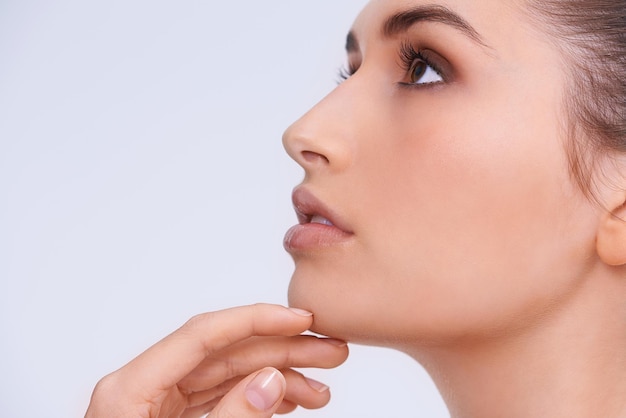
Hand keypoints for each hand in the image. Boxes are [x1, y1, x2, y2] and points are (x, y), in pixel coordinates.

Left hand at [85, 304, 348, 417]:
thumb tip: (271, 380)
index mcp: (131, 389)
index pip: (202, 334)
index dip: (256, 320)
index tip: (300, 321)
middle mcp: (145, 388)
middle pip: (224, 354)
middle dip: (281, 352)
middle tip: (329, 352)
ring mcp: (159, 406)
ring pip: (228, 377)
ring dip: (277, 379)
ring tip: (319, 390)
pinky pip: (221, 399)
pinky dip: (258, 399)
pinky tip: (290, 400)